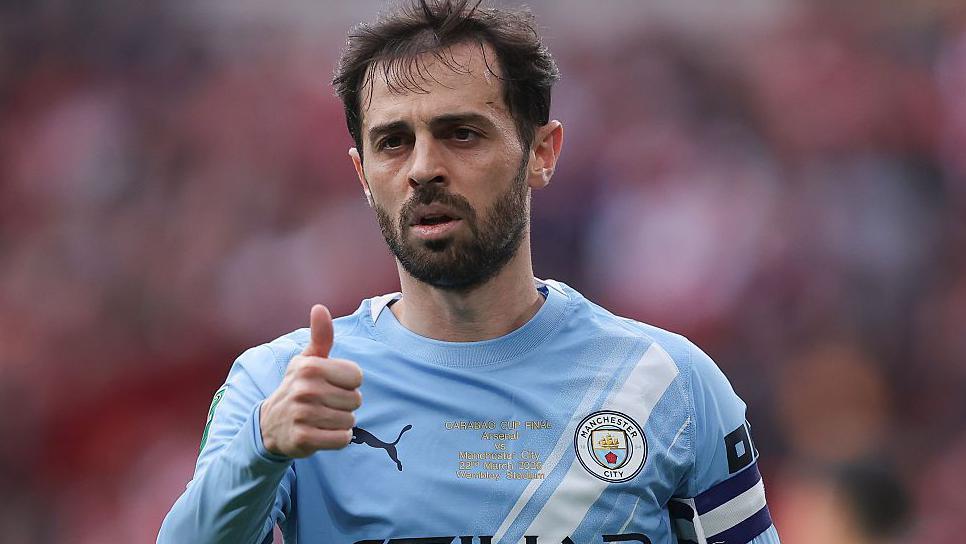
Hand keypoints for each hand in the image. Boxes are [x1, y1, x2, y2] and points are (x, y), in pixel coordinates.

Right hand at [260, 304, 362, 457]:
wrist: (270, 425)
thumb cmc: (298, 387)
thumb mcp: (307, 360)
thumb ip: (320, 336)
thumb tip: (319, 307)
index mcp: (310, 367)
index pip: (357, 376)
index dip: (348, 383)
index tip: (330, 385)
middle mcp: (305, 388)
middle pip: (356, 400)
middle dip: (344, 405)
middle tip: (324, 404)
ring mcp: (302, 414)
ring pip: (350, 421)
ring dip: (340, 422)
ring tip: (321, 418)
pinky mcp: (303, 438)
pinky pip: (342, 440)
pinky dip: (337, 439)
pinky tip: (321, 433)